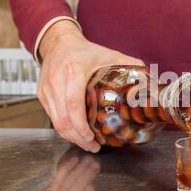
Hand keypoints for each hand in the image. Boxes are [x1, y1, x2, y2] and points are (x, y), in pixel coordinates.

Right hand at [38, 20, 143, 151]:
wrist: (59, 43)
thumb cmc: (84, 51)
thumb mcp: (108, 54)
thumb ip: (128, 63)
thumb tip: (148, 75)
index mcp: (73, 71)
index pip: (74, 104)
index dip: (81, 125)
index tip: (91, 137)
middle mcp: (56, 81)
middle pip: (64, 118)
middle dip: (78, 138)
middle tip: (93, 147)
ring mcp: (47, 89)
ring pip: (56, 121)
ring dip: (71, 137)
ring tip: (87, 145)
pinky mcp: (42, 95)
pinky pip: (52, 117)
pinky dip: (64, 129)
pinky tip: (76, 134)